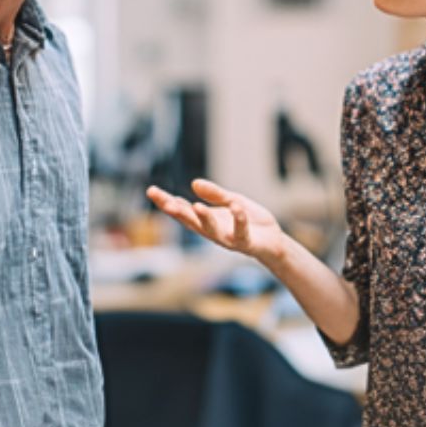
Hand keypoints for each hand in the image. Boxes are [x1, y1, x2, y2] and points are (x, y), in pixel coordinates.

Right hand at [145, 179, 287, 264]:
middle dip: (176, 212)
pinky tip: (235, 206)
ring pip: (212, 231)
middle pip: (190, 222)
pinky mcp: (246, 243)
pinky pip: (241, 232)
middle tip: (164, 202)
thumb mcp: (232, 201)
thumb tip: (194, 183)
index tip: (152, 191)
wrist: (274, 242)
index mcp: (206, 220)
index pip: (183, 211)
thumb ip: (215, 194)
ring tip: (196, 206)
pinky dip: (238, 219)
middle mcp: (213, 232)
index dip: (167, 202)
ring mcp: (228, 239)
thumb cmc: (250, 222)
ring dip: (204, 219)